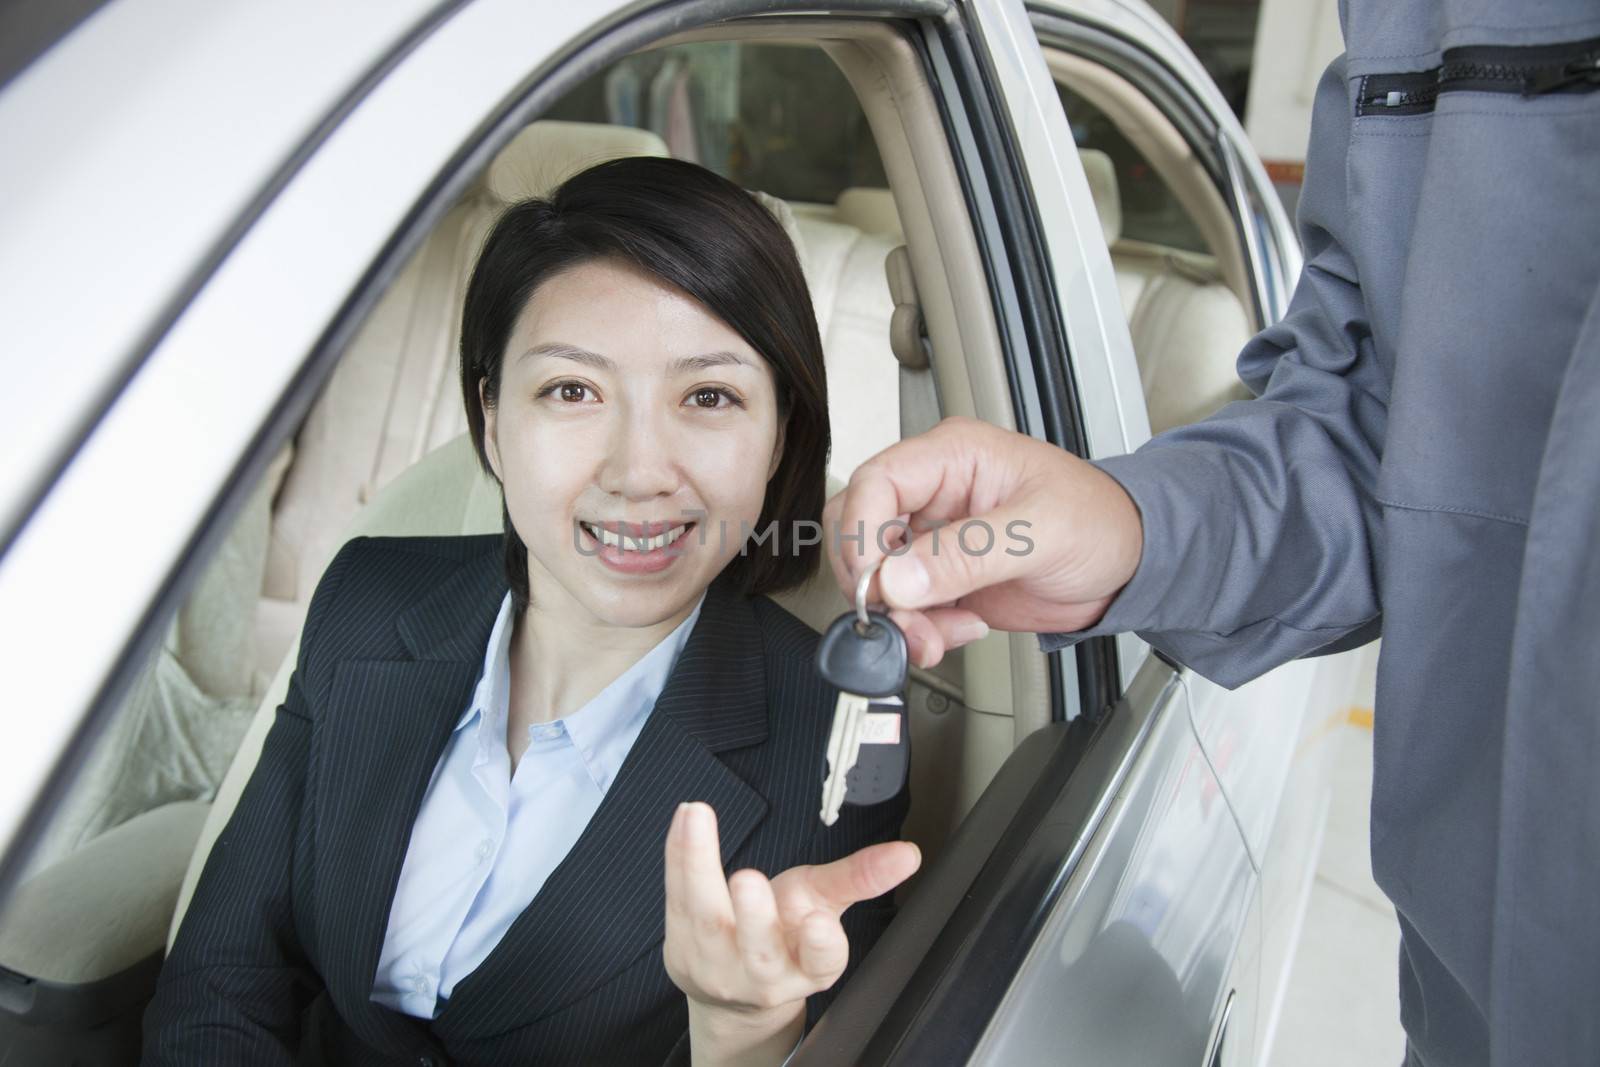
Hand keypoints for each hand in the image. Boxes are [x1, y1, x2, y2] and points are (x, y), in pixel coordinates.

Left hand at [663, 802, 919, 1064]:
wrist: (734, 987)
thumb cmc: (785, 934)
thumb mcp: (826, 903)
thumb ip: (861, 876)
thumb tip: (907, 854)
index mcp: (809, 966)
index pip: (822, 959)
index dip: (821, 944)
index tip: (819, 922)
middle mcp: (763, 974)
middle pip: (758, 949)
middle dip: (754, 915)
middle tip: (748, 878)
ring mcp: (718, 966)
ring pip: (706, 920)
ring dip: (698, 867)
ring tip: (699, 820)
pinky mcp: (681, 949)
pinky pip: (677, 898)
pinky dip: (679, 854)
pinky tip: (686, 819)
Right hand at [824, 416, 1142, 666]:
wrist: (1129, 566)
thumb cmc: (1101, 521)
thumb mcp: (1040, 531)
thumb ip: (966, 554)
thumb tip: (898, 578)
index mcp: (953, 457)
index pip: (875, 483)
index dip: (862, 534)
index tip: (876, 584)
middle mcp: (934, 494)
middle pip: (859, 529)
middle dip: (875, 582)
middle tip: (904, 617)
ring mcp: (934, 539)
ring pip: (876, 576)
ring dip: (899, 616)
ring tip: (938, 633)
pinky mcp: (942, 580)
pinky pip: (905, 608)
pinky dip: (920, 630)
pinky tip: (960, 629)